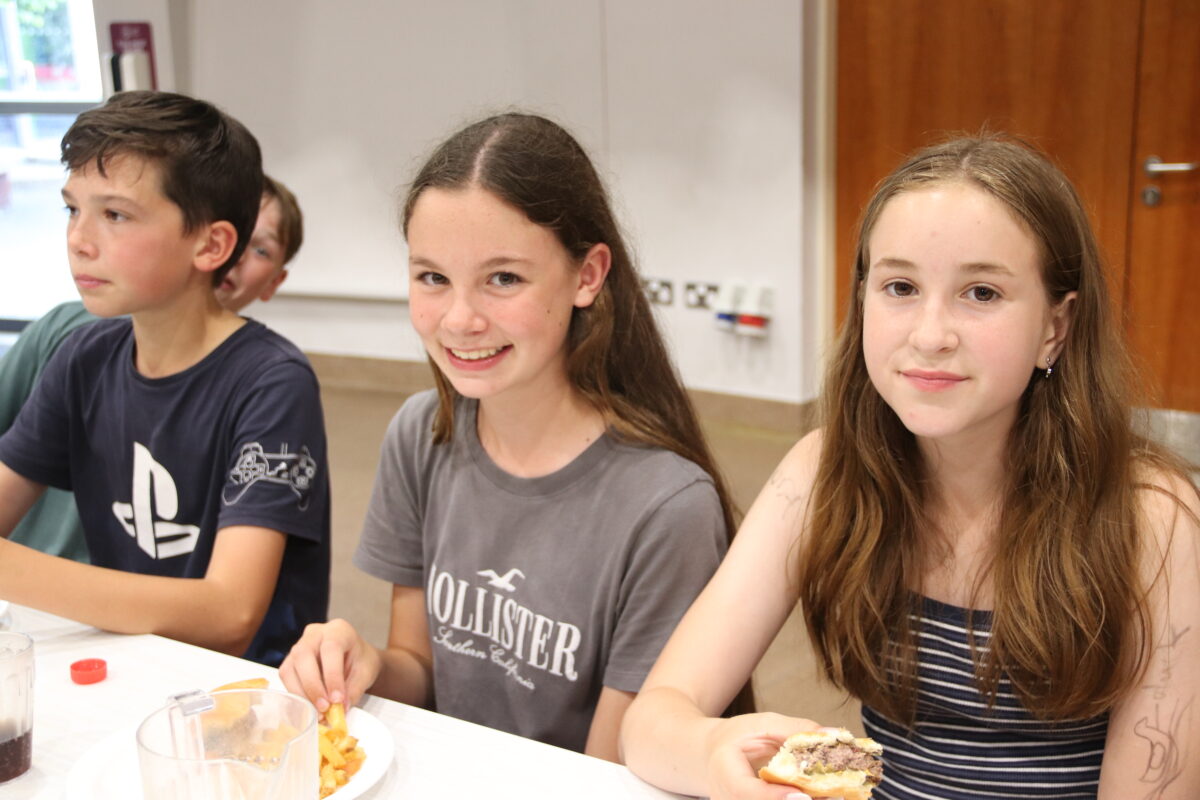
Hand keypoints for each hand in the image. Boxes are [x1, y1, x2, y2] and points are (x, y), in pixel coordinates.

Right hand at [278, 618, 380, 711]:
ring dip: (302, 694)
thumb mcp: (366, 673)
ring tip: (318, 712)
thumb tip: (340, 709)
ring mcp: (299, 646)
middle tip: (325, 708)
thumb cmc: (361, 661)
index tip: (337, 699)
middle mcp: (315, 633)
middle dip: (313, 686)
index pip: (331, 648)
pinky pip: (286, 678)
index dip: (332, 676)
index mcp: (338, 630)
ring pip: (290, 668)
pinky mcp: (290, 661)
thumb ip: (354, 690)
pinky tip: (310, 707)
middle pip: (304, 655)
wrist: (355, 658)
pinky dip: (297, 695)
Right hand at [704, 713, 838, 799]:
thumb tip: (833, 736)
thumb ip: (796, 730)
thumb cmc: (737, 737)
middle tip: (833, 796)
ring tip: (833, 795)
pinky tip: (820, 795)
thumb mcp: (763, 724)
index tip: (804, 796)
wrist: (714, 756)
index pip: (745, 792)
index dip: (774, 797)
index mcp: (724, 774)